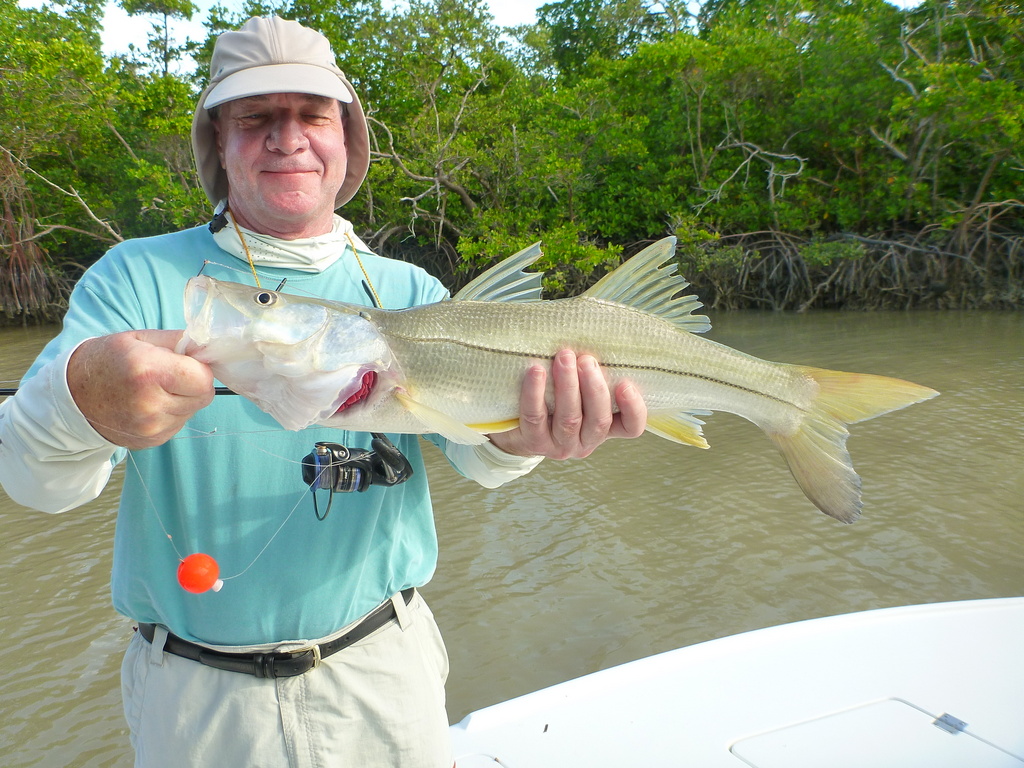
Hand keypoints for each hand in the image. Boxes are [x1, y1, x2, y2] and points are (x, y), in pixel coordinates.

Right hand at [68, 330, 214, 449]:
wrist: (73, 396)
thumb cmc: (108, 360)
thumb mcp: (141, 338)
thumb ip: (181, 341)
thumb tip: (212, 348)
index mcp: (148, 372)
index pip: (204, 379)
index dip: (200, 369)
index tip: (185, 363)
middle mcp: (150, 404)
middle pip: (204, 397)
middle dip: (194, 384)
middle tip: (170, 375)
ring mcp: (150, 428)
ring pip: (193, 411)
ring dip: (183, 400)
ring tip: (155, 390)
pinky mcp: (151, 441)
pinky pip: (179, 424)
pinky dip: (171, 413)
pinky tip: (149, 404)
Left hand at [487, 349, 646, 459]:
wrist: (513, 428)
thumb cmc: (553, 400)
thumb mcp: (578, 391)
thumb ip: (589, 375)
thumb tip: (594, 335)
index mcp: (603, 428)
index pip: (631, 427)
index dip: (634, 409)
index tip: (626, 384)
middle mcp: (585, 441)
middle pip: (598, 420)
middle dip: (594, 388)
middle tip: (586, 360)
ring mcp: (560, 445)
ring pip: (569, 419)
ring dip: (568, 385)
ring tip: (564, 357)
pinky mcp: (533, 442)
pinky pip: (535, 416)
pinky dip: (535, 392)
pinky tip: (535, 370)